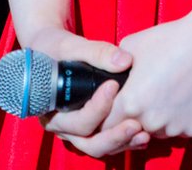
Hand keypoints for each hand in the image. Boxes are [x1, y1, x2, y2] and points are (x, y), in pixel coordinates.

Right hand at [27, 26, 151, 158]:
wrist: (48, 51)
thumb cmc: (55, 48)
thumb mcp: (70, 46)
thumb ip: (96, 52)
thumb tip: (125, 61)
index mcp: (52, 109)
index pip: (77, 120)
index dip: (97, 109)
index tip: (114, 86)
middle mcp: (61, 125)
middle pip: (88, 140)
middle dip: (113, 134)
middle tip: (135, 124)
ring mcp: (74, 130)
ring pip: (97, 145)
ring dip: (120, 141)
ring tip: (143, 133)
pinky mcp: (88, 127)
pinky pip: (103, 140)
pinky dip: (122, 140)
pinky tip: (142, 135)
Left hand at [102, 2, 191, 139]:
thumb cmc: (173, 38)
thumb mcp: (132, 43)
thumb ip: (115, 66)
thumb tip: (112, 75)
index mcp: (131, 101)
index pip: (108, 122)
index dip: (111, 113)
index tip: (119, 103)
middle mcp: (150, 121)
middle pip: (135, 128)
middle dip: (138, 114)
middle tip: (151, 91)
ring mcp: (174, 127)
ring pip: (159, 130)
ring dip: (160, 117)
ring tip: (171, 89)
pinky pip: (182, 128)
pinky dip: (182, 117)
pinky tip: (187, 93)